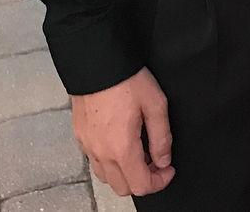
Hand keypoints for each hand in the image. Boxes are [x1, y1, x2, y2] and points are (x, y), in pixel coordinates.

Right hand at [71, 67, 174, 197]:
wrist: (96, 62)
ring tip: (140, 150)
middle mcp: (101, 154)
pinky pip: (95, 162)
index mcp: (121, 148)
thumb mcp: (155, 103)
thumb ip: (161, 137)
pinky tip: (121, 141)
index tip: (169, 168)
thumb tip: (163, 161)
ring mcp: (87, 147)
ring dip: (125, 173)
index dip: (159, 182)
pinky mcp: (80, 137)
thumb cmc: (127, 80)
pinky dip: (111, 162)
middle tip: (156, 159)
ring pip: (107, 178)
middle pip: (123, 187)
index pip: (140, 185)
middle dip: (143, 180)